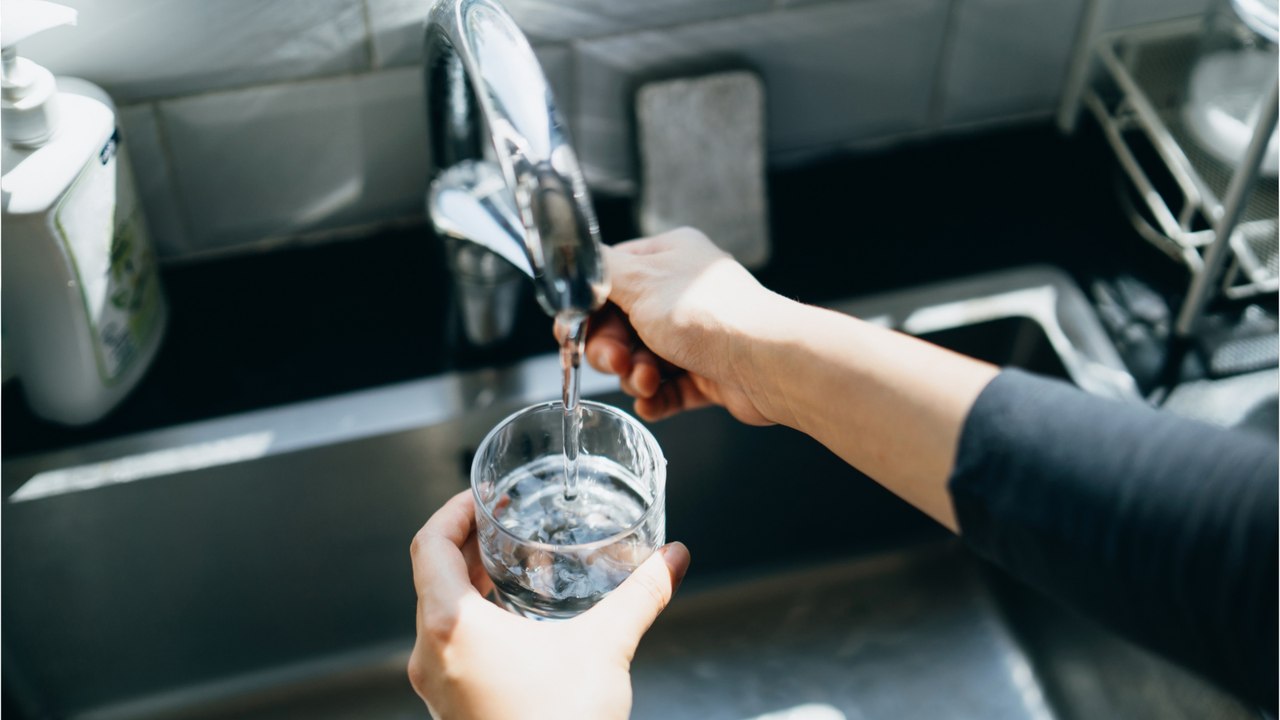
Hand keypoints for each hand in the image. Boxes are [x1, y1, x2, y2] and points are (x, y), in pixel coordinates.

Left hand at [408, 491, 690, 719]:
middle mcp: (431, 654)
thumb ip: (641, 596)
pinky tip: (514, 623)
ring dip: (468, 582)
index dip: (453, 510)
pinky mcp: (452, 708)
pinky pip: (448, 647)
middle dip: (467, 542)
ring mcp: (437, 685)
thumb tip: (672, 559)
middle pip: (431, 576)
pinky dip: (472, 620)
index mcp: (452, 626)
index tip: (482, 497)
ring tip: (509, 565)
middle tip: (502, 522)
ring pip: (438, 614)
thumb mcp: (605, 649)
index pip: (429, 545)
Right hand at [583, 227, 785, 424]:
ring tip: (649, 381)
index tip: (571, 334)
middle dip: (611, 350)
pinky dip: (655, 398)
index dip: (587, 310)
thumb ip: (600, 272)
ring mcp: (695, 335)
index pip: (609, 280)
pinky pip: (667, 389)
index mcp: (667, 258)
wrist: (766, 362)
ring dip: (635, 376)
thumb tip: (577, 263)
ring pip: (641, 360)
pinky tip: (651, 403)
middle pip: (620, 325)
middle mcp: (680, 293)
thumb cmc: (707, 314)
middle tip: (617, 362)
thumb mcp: (639, 281)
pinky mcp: (707, 373)